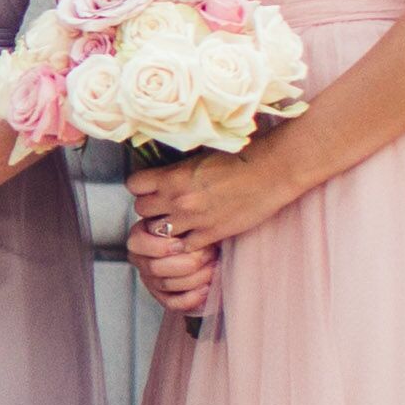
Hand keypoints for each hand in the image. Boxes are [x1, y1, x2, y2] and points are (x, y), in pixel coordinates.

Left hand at [124, 142, 295, 261]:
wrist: (270, 172)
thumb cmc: (239, 158)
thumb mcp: (199, 157)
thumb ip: (177, 170)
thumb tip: (162, 176)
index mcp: (172, 176)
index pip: (134, 185)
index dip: (141, 186)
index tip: (149, 186)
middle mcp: (177, 200)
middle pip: (142, 210)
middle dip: (150, 207)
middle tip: (162, 205)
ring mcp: (192, 220)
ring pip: (158, 233)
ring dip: (164, 228)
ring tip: (176, 222)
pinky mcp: (210, 235)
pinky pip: (183, 247)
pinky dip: (184, 243)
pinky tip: (193, 235)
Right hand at [124, 216, 219, 323]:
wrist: (205, 243)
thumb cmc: (194, 227)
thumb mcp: (187, 217)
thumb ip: (184, 221)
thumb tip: (193, 235)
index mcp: (140, 235)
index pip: (138, 244)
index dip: (162, 246)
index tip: (184, 242)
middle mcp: (141, 258)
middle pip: (154, 267)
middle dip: (187, 262)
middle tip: (208, 253)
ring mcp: (150, 278)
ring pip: (166, 284)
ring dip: (195, 277)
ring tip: (213, 266)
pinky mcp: (162, 296)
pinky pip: (172, 303)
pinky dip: (192, 297)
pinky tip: (207, 287)